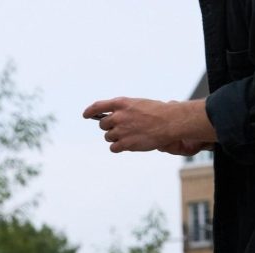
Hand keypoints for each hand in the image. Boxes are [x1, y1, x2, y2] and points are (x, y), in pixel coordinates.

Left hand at [82, 97, 215, 153]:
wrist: (168, 122)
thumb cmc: (157, 112)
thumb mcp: (137, 104)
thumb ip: (123, 110)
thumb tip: (112, 118)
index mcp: (120, 103)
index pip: (98, 106)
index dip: (90, 111)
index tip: (85, 115)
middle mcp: (118, 116)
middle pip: (103, 125)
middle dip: (109, 128)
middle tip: (119, 130)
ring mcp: (121, 130)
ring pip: (108, 137)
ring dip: (115, 138)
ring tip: (127, 137)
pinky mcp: (126, 143)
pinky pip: (114, 148)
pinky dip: (117, 148)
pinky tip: (125, 146)